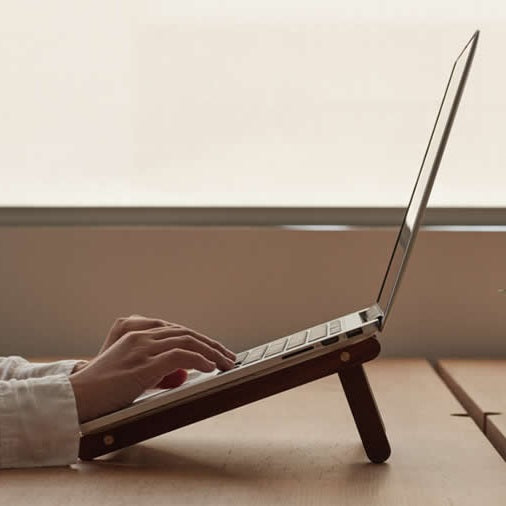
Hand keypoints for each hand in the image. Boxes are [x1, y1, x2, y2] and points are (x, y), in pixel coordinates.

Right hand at [98, 315, 235, 387]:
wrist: (76, 397)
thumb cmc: (102, 389)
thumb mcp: (131, 371)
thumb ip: (155, 367)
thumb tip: (183, 372)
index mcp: (136, 332)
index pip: (177, 330)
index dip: (200, 339)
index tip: (215, 349)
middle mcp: (141, 335)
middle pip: (186, 333)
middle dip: (211, 344)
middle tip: (228, 356)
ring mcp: (142, 347)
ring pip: (188, 341)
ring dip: (212, 352)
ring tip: (226, 363)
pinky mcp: (144, 364)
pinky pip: (181, 355)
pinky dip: (200, 359)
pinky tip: (211, 367)